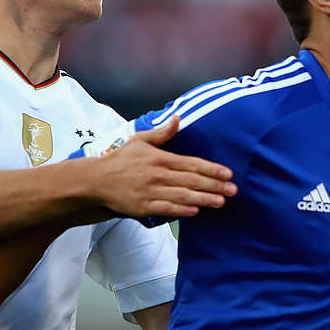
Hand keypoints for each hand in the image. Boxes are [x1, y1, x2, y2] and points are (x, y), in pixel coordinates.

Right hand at [93, 115, 236, 217]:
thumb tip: (178, 118)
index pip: (191, 164)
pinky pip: (166, 209)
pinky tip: (195, 211)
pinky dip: (181, 210)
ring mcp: (150, 192)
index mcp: (160, 158)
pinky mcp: (143, 207)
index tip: (228, 173)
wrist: (96, 179)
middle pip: (192, 181)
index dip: (211, 169)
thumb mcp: (140, 140)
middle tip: (234, 190)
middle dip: (215, 186)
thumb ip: (162, 133)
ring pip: (182, 196)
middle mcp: (158, 174)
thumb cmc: (120, 159)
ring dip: (204, 199)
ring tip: (221, 202)